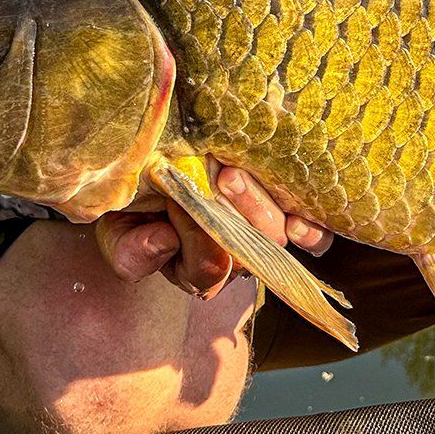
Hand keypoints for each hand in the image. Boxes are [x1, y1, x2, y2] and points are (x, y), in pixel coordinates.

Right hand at [92, 165, 333, 295]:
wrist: (165, 158)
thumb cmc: (138, 198)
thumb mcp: (119, 224)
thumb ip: (131, 247)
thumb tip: (162, 241)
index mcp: (192, 266)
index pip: (203, 274)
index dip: (195, 247)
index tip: (175, 209)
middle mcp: (233, 256)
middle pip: (245, 257)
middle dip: (232, 218)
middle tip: (220, 178)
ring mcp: (263, 234)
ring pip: (274, 239)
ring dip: (259, 210)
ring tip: (234, 175)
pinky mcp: (291, 212)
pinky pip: (315, 237)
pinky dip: (310, 231)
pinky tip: (298, 219)